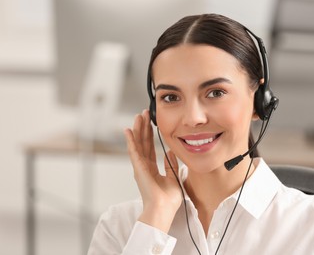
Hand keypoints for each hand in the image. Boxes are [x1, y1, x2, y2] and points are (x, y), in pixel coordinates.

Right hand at [124, 110, 182, 232]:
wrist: (163, 209)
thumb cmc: (168, 200)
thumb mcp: (173, 178)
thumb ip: (171, 165)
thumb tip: (170, 152)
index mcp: (152, 170)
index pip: (150, 148)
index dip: (149, 135)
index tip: (150, 123)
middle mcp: (144, 167)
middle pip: (142, 143)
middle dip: (143, 128)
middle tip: (143, 114)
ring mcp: (140, 167)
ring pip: (137, 144)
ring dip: (137, 130)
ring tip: (138, 116)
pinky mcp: (138, 168)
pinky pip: (134, 152)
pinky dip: (130, 141)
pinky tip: (128, 130)